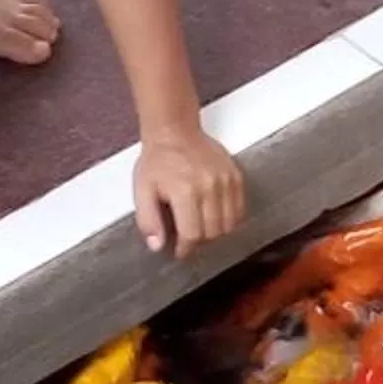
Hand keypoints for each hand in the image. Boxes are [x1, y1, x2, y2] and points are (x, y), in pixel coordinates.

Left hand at [136, 127, 245, 256]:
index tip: (180, 251)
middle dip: (200, 240)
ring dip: (216, 231)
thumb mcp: (142, 190)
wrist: (175, 132)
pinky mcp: (235, 176)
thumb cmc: (158, 160)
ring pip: (229, 224)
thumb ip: (148, 220)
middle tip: (189, 236)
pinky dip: (230, 218)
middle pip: (212, 232)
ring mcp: (225, 180)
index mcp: (184, 191)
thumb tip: (157, 245)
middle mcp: (209, 186)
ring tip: (202, 226)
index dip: (185, 248)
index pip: (192, 234)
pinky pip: (240, 209)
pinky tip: (215, 215)